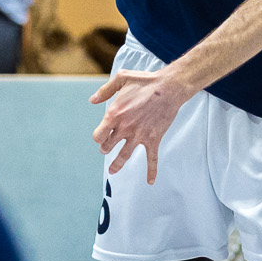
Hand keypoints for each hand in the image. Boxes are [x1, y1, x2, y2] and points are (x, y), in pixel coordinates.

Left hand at [91, 67, 195, 182]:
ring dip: (117, 165)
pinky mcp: (153, 139)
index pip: (98, 135)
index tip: (101, 136)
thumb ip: (105, 90)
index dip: (98, 137)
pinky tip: (150, 181)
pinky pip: (152, 159)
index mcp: (114, 114)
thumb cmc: (145, 81)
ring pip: (124, 156)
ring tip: (112, 171)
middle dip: (105, 148)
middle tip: (107, 147)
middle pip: (108, 146)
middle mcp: (125, 128)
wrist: (169, 88)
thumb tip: (92, 100)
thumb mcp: (121, 79)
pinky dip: (151, 171)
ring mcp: (139, 135)